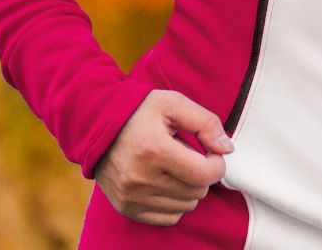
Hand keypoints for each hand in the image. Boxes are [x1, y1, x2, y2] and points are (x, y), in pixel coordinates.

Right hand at [94, 89, 233, 225]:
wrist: (95, 124)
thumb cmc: (138, 111)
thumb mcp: (173, 103)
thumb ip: (206, 122)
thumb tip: (226, 149)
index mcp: (155, 150)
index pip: (205, 175)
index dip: (217, 163)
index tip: (209, 151)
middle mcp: (141, 177)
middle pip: (197, 192)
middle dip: (202, 174)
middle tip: (189, 155)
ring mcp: (131, 195)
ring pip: (185, 206)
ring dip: (188, 188)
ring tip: (174, 166)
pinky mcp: (125, 206)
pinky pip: (167, 218)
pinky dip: (174, 203)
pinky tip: (166, 182)